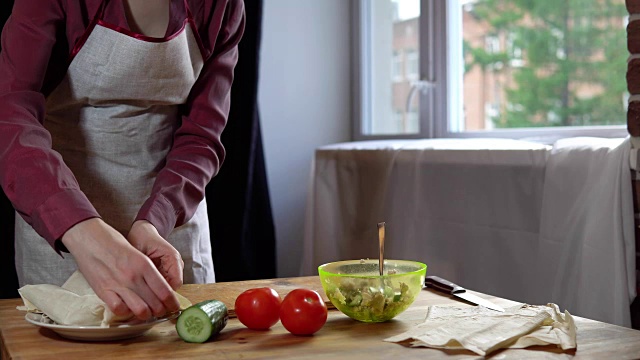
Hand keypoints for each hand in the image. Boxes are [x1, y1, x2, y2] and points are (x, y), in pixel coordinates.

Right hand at [61, 218, 179, 319]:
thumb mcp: (137, 253)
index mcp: (144, 264)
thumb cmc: (113, 242)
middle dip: (161, 310)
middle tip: (161, 311)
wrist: (88, 237)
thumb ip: (148, 271)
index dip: (172, 302)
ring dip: (146, 315)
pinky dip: (126, 312)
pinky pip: (119, 310)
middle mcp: (133, 276)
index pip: (165, 291)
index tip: (174, 306)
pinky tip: (128, 308)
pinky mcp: (102, 291)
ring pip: (140, 310)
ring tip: (147, 313)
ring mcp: (117, 284)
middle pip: (155, 303)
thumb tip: (160, 288)